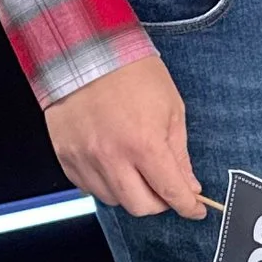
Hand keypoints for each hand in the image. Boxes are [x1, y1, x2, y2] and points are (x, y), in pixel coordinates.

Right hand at [42, 54, 207, 218]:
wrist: (86, 52)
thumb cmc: (130, 72)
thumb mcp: (171, 108)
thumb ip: (179, 153)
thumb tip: (188, 185)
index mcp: (143, 144)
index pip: (171, 192)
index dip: (188, 206)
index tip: (195, 209)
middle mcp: (112, 157)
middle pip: (141, 206)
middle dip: (160, 202)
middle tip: (166, 186)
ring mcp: (85, 159)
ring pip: (114, 200)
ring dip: (131, 192)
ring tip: (136, 169)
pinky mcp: (66, 157)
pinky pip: (89, 188)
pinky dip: (105, 183)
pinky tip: (113, 164)